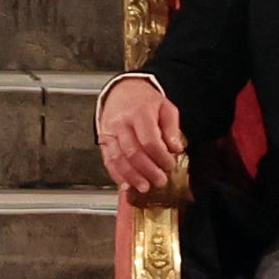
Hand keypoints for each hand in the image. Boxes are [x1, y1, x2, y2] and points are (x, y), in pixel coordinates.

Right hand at [97, 78, 184, 195]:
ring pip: (117, 159)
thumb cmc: (146, 101)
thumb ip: (172, 128)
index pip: (149, 140)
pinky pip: (108, 160)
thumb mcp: (166, 108)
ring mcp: (109, 133)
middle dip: (147, 170)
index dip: (160, 156)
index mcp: (139, 114)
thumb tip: (176, 148)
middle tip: (159, 181)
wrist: (122, 91)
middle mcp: (121, 124)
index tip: (170, 165)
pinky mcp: (102, 141)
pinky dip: (116, 175)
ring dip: (131, 176)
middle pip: (132, 152)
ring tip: (144, 187)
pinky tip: (126, 184)